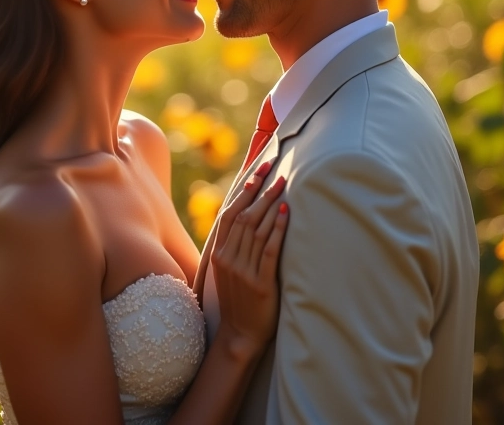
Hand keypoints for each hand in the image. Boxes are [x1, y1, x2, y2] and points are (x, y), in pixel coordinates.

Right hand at [211, 164, 288, 356]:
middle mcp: (229, 258)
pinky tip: (285, 211)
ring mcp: (244, 271)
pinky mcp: (261, 283)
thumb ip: (233, 244)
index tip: (256, 169)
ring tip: (283, 183)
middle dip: (260, 189)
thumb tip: (245, 214)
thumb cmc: (237, 298)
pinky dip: (278, 228)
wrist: (239, 334)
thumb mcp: (226, 269)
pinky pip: (270, 250)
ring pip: (257, 228)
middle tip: (274, 168)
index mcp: (219, 252)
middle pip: (245, 215)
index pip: (230, 212)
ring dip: (271, 202)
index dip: (244, 189)